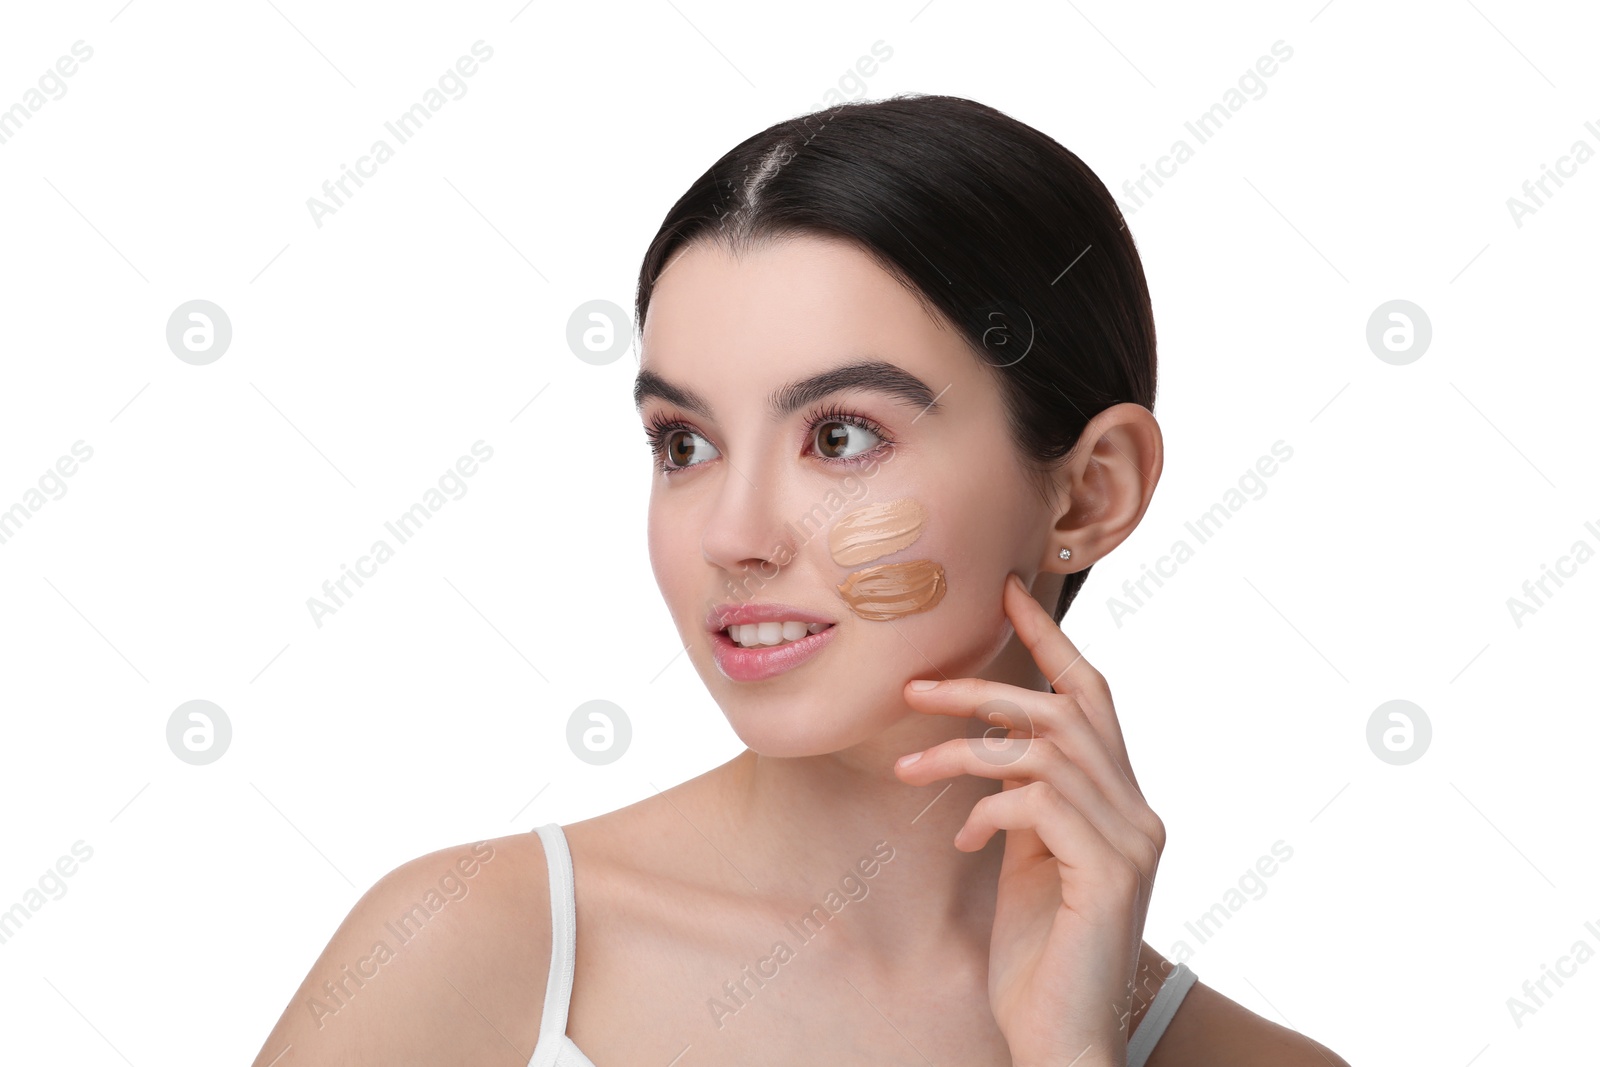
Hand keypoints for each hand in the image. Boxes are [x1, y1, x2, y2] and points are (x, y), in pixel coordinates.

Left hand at [894, 572, 1164, 1066]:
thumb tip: (989, 751)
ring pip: (1043, 751)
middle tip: (915, 688)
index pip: (1093, 697)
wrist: (1062, 1037)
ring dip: (965, 751)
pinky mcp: (1110, 873)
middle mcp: (1139, 812)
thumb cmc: (1037, 953)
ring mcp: (1131, 842)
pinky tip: (962, 838)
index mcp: (1120, 802)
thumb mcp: (1026, 860)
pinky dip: (989, 809)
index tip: (1008, 593)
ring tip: (910, 769)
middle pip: (1064, 710)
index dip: (1052, 640)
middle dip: (984, 688)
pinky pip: (1038, 804)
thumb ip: (1025, 803)